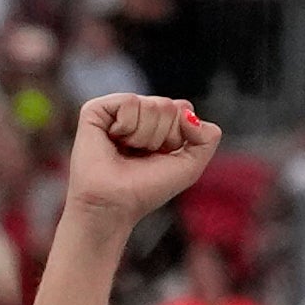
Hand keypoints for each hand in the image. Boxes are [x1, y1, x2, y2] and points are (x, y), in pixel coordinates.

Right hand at [66, 95, 214, 224]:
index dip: (179, 136)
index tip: (162, 154)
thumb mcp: (192, 164)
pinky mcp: (96, 108)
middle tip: (142, 154)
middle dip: (162, 136)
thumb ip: (208, 136)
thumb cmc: (149, 187)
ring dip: (145, 136)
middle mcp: (140, 112)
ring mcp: (118, 109)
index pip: (184, 108)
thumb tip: (186, 112)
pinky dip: (127, 126)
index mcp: (160, 122)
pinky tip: (113, 139)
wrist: (114, 202)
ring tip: (127, 150)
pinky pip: (129, 101)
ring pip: (152, 105)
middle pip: (170, 106)